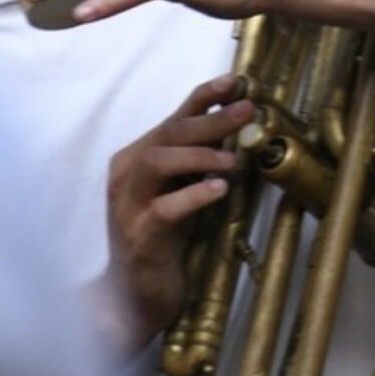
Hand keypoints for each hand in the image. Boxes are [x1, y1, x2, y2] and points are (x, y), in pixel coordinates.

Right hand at [104, 73, 252, 351]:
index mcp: (136, 158)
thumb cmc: (163, 235)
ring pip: (158, 162)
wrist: (134, 294)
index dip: (203, 96)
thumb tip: (236, 120)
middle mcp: (127, 176)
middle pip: (168, 135)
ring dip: (200, 155)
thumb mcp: (179, 187)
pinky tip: (219, 190)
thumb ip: (197, 156)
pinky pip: (165, 208)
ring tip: (232, 161)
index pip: (171, 118)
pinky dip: (194, 194)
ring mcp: (128, 206)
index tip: (235, 81)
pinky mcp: (139, 236)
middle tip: (247, 111)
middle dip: (210, 120)